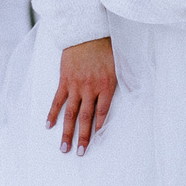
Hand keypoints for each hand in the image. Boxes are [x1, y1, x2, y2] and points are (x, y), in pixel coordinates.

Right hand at [47, 37, 116, 153]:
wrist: (86, 33)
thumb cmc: (105, 48)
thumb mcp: (120, 64)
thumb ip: (127, 80)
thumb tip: (137, 92)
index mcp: (106, 86)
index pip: (102, 112)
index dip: (99, 127)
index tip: (96, 141)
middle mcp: (90, 88)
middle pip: (86, 118)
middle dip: (83, 137)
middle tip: (80, 153)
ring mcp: (75, 86)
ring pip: (70, 113)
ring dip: (67, 132)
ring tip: (64, 147)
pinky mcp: (64, 81)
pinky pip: (57, 100)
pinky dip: (52, 113)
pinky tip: (49, 126)